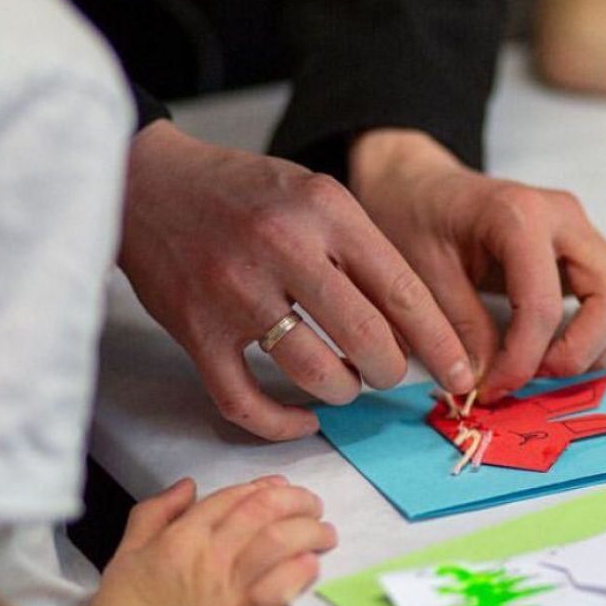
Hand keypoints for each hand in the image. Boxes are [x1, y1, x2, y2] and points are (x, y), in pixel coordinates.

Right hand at [88, 476, 334, 605]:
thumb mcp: (126, 554)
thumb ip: (154, 515)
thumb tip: (186, 486)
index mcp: (183, 536)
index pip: (234, 498)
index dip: (265, 488)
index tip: (284, 489)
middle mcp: (210, 556)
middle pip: (264, 512)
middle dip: (297, 502)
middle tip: (315, 507)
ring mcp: (228, 591)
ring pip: (278, 543)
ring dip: (308, 532)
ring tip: (325, 535)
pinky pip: (277, 591)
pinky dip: (297, 574)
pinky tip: (311, 567)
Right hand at [119, 121, 474, 440]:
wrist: (145, 180)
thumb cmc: (243, 193)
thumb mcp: (314, 195)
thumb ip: (361, 252)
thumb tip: (418, 329)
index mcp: (325, 210)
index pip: (403, 291)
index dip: (440, 344)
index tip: (461, 375)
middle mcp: (283, 247)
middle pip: (368, 339)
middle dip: (390, 372)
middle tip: (388, 373)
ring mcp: (234, 291)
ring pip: (315, 375)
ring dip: (342, 392)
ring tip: (344, 383)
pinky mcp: (195, 330)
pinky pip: (246, 402)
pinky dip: (280, 424)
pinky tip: (301, 420)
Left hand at [348, 130, 605, 401]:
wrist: (424, 187)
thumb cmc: (418, 219)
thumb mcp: (422, 275)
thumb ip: (460, 328)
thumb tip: (488, 382)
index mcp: (520, 215)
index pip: (543, 305)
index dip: (522, 361)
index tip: (493, 389)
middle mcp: (565, 217)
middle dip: (578, 352)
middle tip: (530, 376)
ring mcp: (583, 230)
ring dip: (596, 345)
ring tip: (542, 364)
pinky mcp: (589, 248)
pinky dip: (602, 331)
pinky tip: (559, 344)